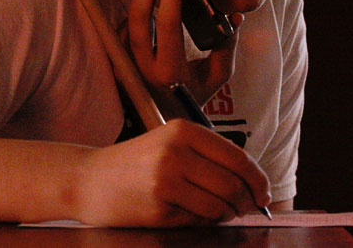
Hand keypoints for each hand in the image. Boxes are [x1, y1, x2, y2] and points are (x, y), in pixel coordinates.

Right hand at [73, 119, 270, 226]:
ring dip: (227, 214)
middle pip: (232, 184)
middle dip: (247, 201)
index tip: (264, 193)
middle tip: (248, 208)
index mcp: (183, 131)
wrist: (88, 179)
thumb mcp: (169, 143)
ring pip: (219, 205)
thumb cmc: (134, 162)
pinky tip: (195, 215)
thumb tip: (251, 182)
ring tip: (222, 213)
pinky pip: (198, 219)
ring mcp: (166, 181)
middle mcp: (175, 152)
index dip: (257, 179)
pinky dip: (205, 221)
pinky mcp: (158, 208)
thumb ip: (206, 155)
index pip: (237, 157)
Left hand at [126, 0, 242, 106]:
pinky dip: (137, 5)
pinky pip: (126, 26)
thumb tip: (234, 15)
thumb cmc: (192, 98)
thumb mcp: (217, 77)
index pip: (167, 24)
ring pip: (128, 18)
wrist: (161, 120)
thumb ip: (226, 46)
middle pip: (138, 15)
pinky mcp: (119, 57)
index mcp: (168, 71)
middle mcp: (142, 66)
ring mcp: (126, 62)